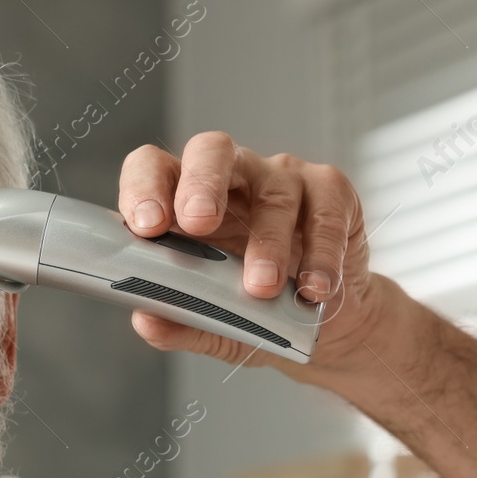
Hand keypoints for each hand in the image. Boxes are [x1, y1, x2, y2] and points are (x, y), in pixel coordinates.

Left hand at [117, 132, 382, 376]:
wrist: (326, 327)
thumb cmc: (259, 312)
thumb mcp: (215, 327)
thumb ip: (181, 322)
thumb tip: (147, 320)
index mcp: (186, 201)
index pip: (155, 168)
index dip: (145, 187)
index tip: (146, 226)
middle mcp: (232, 178)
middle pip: (211, 150)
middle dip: (201, 184)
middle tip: (198, 224)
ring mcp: (282, 180)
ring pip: (272, 193)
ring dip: (267, 243)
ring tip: (263, 289)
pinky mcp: (331, 192)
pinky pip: (325, 213)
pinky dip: (320, 254)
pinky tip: (313, 289)